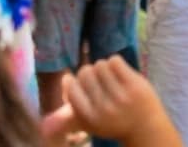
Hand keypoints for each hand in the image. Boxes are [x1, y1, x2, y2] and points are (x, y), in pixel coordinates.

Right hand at [40, 57, 177, 144]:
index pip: (71, 88)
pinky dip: (116, 64)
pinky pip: (115, 60)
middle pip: (85, 72)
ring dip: (104, 68)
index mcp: (90, 118)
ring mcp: (121, 96)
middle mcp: (104, 108)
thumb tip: (41, 127)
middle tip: (99, 83)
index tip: (78, 84)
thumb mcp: (88, 125)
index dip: (73, 81)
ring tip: (111, 80)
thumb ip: (65, 120)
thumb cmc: (112, 123)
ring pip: (100, 64)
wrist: (146, 128)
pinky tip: (121, 75)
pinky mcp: (135, 84)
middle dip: (90, 74)